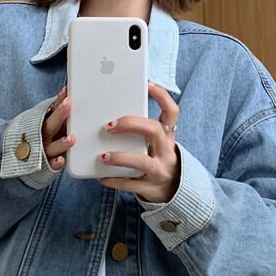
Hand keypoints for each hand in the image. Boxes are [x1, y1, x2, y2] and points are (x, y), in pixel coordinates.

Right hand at [42, 85, 73, 170]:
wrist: (15, 154)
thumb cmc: (39, 134)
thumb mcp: (46, 120)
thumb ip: (56, 107)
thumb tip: (66, 89)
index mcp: (43, 123)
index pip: (51, 110)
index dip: (59, 101)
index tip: (67, 92)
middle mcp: (41, 136)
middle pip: (50, 124)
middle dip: (59, 114)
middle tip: (68, 104)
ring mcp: (43, 150)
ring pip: (52, 147)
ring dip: (61, 143)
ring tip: (72, 138)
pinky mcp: (47, 165)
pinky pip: (51, 165)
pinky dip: (55, 163)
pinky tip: (61, 160)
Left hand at [97, 80, 180, 202]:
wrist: (174, 192)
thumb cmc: (157, 160)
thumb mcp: (157, 143)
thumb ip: (142, 129)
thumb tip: (111, 110)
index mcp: (168, 136)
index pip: (171, 111)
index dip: (161, 96)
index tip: (146, 84)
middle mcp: (167, 152)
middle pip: (154, 130)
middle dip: (131, 124)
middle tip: (108, 125)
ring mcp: (160, 171)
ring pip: (142, 161)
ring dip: (120, 157)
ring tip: (102, 156)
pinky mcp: (150, 189)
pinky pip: (130, 184)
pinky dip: (114, 180)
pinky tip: (101, 177)